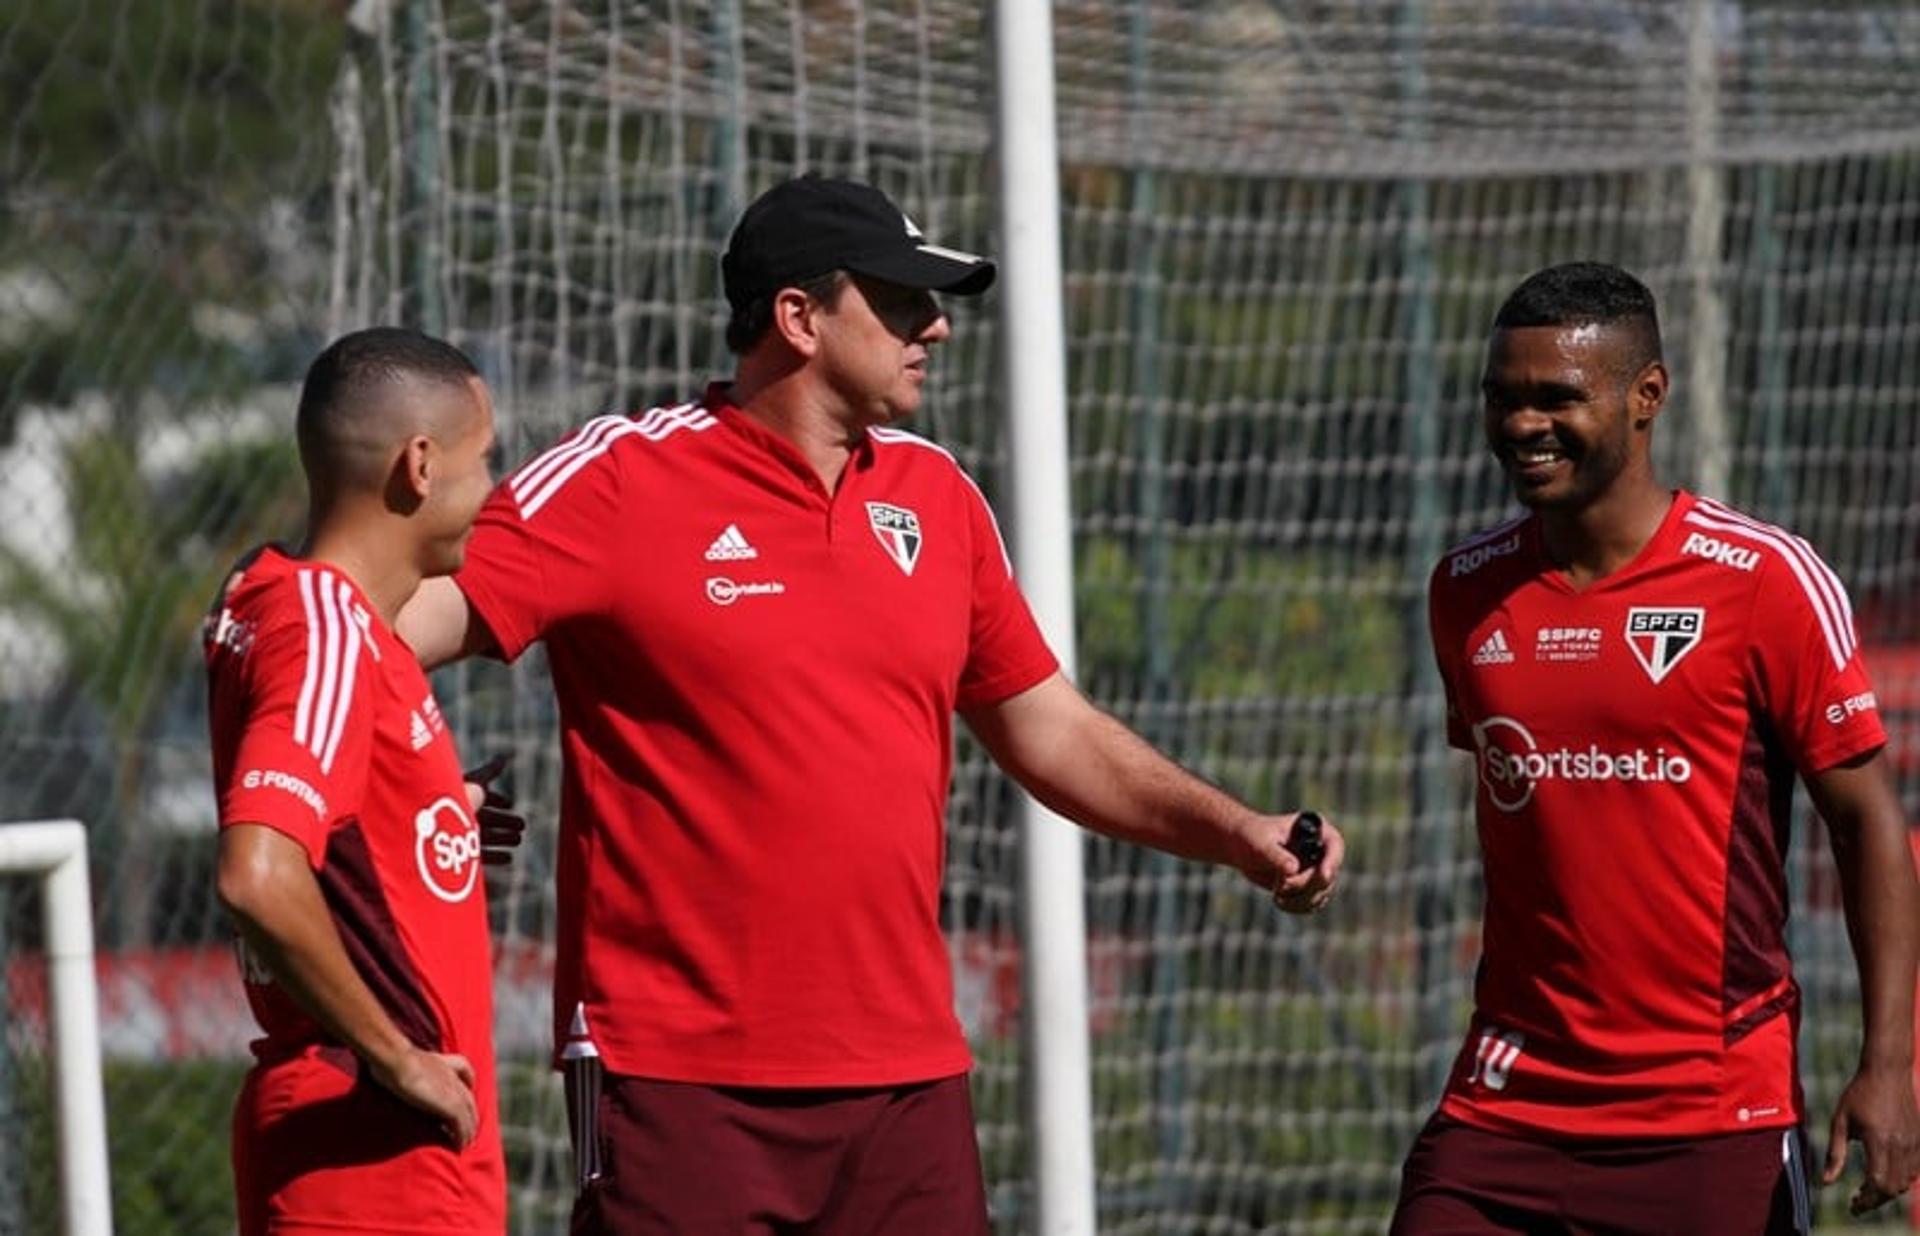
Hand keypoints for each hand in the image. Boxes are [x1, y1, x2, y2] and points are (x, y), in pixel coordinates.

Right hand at [371, 1045, 479, 1148]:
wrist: (397, 1060)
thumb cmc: (394, 1059)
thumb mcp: (406, 1059)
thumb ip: (409, 1065)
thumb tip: (392, 1071)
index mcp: (444, 1063)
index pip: (465, 1073)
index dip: (467, 1087)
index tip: (464, 1099)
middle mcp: (453, 1077)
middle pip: (470, 1099)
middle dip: (470, 1115)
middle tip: (468, 1130)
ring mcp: (454, 1092)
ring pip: (469, 1114)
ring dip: (468, 1130)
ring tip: (465, 1143)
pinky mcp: (451, 1106)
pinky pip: (461, 1125)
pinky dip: (462, 1136)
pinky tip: (459, 1146)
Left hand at [464, 754, 525, 866]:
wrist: (439, 822)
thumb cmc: (457, 798)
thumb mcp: (477, 783)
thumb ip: (490, 771)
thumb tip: (503, 758)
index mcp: (468, 797)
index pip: (486, 798)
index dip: (498, 801)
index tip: (510, 804)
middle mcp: (466, 816)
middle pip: (490, 819)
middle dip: (506, 822)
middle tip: (522, 826)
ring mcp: (465, 835)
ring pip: (489, 837)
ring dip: (504, 839)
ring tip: (517, 840)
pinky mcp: (464, 853)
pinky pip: (483, 856)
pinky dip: (497, 856)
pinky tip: (509, 857)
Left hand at [1234, 811, 1343, 914]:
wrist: (1241, 847)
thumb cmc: (1250, 836)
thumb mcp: (1260, 843)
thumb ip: (1276, 855)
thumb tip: (1293, 869)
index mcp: (1315, 828)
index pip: (1335, 844)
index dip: (1333, 861)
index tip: (1323, 875)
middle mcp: (1321, 849)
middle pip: (1327, 875)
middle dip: (1304, 885)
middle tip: (1281, 885)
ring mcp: (1317, 868)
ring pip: (1321, 892)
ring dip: (1299, 899)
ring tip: (1276, 894)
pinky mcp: (1309, 885)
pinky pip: (1313, 903)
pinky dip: (1297, 906)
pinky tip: (1279, 901)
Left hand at [1822, 1063, 1919, 1213]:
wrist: (1887, 1073)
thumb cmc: (1858, 1095)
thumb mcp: (1840, 1121)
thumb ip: (1834, 1154)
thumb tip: (1826, 1182)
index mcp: (1878, 1140)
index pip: (1877, 1183)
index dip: (1866, 1200)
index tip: (1853, 1205)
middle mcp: (1901, 1145)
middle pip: (1893, 1188)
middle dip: (1876, 1200)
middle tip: (1858, 1200)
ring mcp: (1914, 1143)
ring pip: (1906, 1182)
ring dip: (1888, 1191)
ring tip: (1868, 1189)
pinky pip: (1915, 1171)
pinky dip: (1901, 1180)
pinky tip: (1885, 1175)